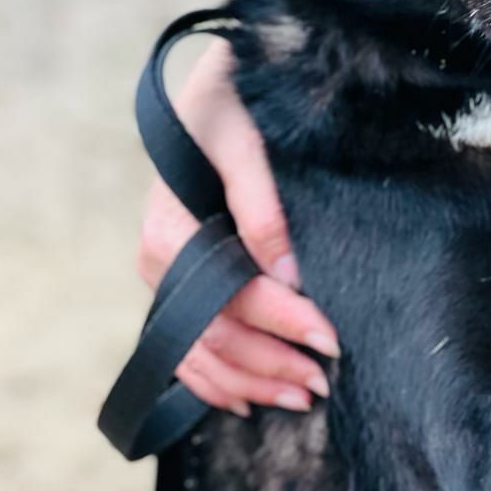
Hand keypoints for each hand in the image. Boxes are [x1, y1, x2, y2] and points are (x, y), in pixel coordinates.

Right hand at [138, 41, 338, 415]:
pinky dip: (212, 382)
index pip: (233, 295)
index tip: (332, 340)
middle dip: (271, 364)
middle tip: (323, 383)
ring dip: (248, 382)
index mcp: (171, 230)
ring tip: (298, 398)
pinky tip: (243, 402)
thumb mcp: (245, 142)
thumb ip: (263, 209)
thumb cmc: (230, 106)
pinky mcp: (171, 282)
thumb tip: (289, 276)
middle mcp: (158, 260)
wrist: (207, 88)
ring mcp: (161, 277)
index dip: (285, 322)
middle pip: (215, 334)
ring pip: (198, 353)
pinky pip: (185, 348)